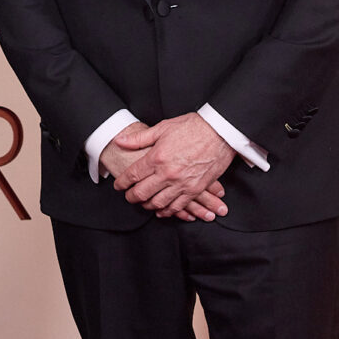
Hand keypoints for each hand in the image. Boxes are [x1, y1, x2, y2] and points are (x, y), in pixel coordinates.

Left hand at [111, 113, 235, 217]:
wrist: (220, 131)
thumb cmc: (192, 127)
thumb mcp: (162, 128)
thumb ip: (139, 138)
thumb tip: (120, 141)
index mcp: (157, 157)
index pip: (133, 175)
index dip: (122, 183)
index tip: (118, 186)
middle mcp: (167, 173)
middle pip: (142, 193)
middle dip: (132, 197)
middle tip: (128, 196)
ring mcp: (182, 183)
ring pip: (159, 203)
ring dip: (148, 205)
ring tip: (144, 203)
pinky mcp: (195, 189)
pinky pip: (178, 206)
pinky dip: (168, 211)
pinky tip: (163, 210)